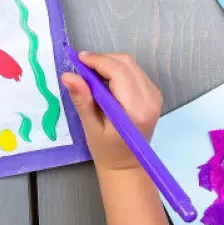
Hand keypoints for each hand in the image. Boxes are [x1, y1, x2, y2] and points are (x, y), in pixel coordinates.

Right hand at [61, 52, 163, 173]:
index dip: (98, 61)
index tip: (78, 59)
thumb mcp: (90, 127)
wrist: (127, 165)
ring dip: (110, 63)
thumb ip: (82, 100)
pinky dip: (118, 70)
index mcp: (135, 110)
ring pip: (131, 65)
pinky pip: (135, 72)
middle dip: (102, 59)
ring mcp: (154, 96)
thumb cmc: (106, 150)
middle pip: (126, 64)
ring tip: (91, 73)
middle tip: (82, 66)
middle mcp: (149, 100)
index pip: (118, 72)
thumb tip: (69, 75)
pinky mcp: (154, 94)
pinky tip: (105, 80)